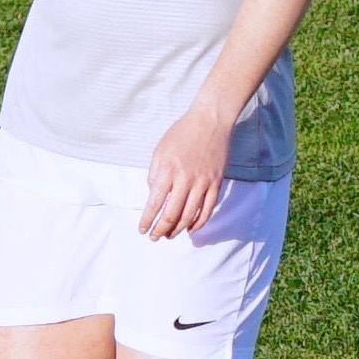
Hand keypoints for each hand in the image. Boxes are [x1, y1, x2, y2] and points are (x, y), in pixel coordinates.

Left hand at [143, 102, 234, 237]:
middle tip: (154, 237)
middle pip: (172, 215)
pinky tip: (191, 228)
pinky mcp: (216, 183)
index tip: (143, 229)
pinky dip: (199, 223)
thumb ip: (155, 175)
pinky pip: (208, 209)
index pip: (154, 204)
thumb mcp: (160, 150)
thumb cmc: (182, 133)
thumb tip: (154, 197)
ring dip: (178, 230)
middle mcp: (185, 179)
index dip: (147, 220)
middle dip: (160, 230)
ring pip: (190, 216)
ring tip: (170, 235)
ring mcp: (203, 182)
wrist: (210, 121)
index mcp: (167, 170)